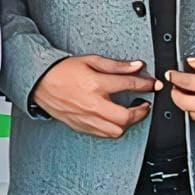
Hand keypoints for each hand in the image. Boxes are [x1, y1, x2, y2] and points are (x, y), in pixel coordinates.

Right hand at [34, 54, 163, 138]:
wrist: (41, 82)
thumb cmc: (63, 71)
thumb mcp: (91, 60)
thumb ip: (116, 65)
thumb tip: (136, 66)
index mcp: (95, 84)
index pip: (129, 85)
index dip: (146, 84)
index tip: (152, 84)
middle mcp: (92, 104)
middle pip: (125, 116)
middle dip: (141, 112)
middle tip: (145, 104)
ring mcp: (86, 118)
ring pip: (116, 131)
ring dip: (128, 123)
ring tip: (132, 114)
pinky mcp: (81, 126)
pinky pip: (103, 134)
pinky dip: (114, 129)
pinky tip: (116, 121)